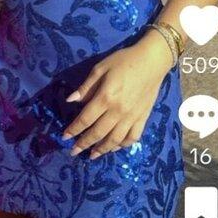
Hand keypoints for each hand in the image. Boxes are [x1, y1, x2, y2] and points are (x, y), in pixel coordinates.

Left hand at [62, 31, 172, 158]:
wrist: (152, 61)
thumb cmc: (123, 61)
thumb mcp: (100, 68)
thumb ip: (86, 87)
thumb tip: (70, 101)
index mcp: (106, 97)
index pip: (86, 119)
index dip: (74, 130)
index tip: (64, 137)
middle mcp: (118, 111)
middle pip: (98, 133)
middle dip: (84, 144)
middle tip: (74, 152)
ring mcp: (132, 117)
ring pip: (115, 140)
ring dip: (102, 150)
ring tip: (92, 156)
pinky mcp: (143, 118)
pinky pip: (132, 137)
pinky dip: (122, 145)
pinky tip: (114, 147)